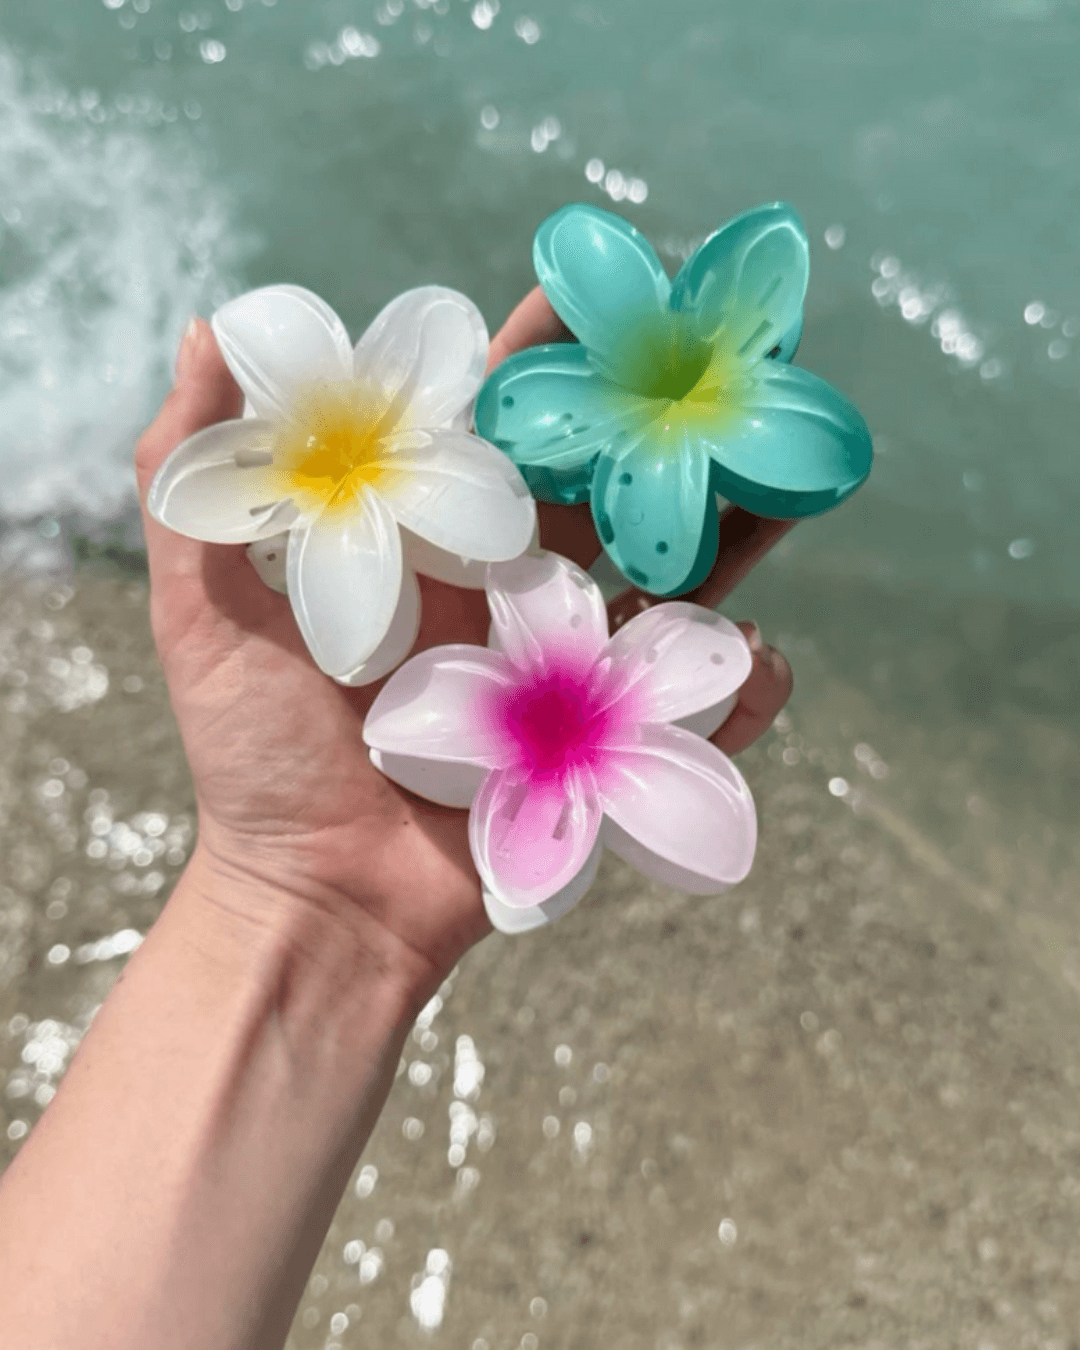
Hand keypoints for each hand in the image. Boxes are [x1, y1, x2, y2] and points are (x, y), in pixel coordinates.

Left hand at [134, 291, 792, 984]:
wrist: (316, 898)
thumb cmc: (253, 757)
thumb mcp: (201, 612)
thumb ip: (193, 478)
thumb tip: (212, 330)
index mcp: (432, 539)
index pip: (501, 424)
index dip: (549, 358)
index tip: (598, 287)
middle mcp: (511, 586)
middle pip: (607, 481)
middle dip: (669, 416)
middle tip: (736, 354)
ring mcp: (569, 662)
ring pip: (672, 573)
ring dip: (737, 521)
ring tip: (795, 462)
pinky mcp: (607, 740)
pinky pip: (696, 703)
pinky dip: (743, 684)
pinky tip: (758, 657)